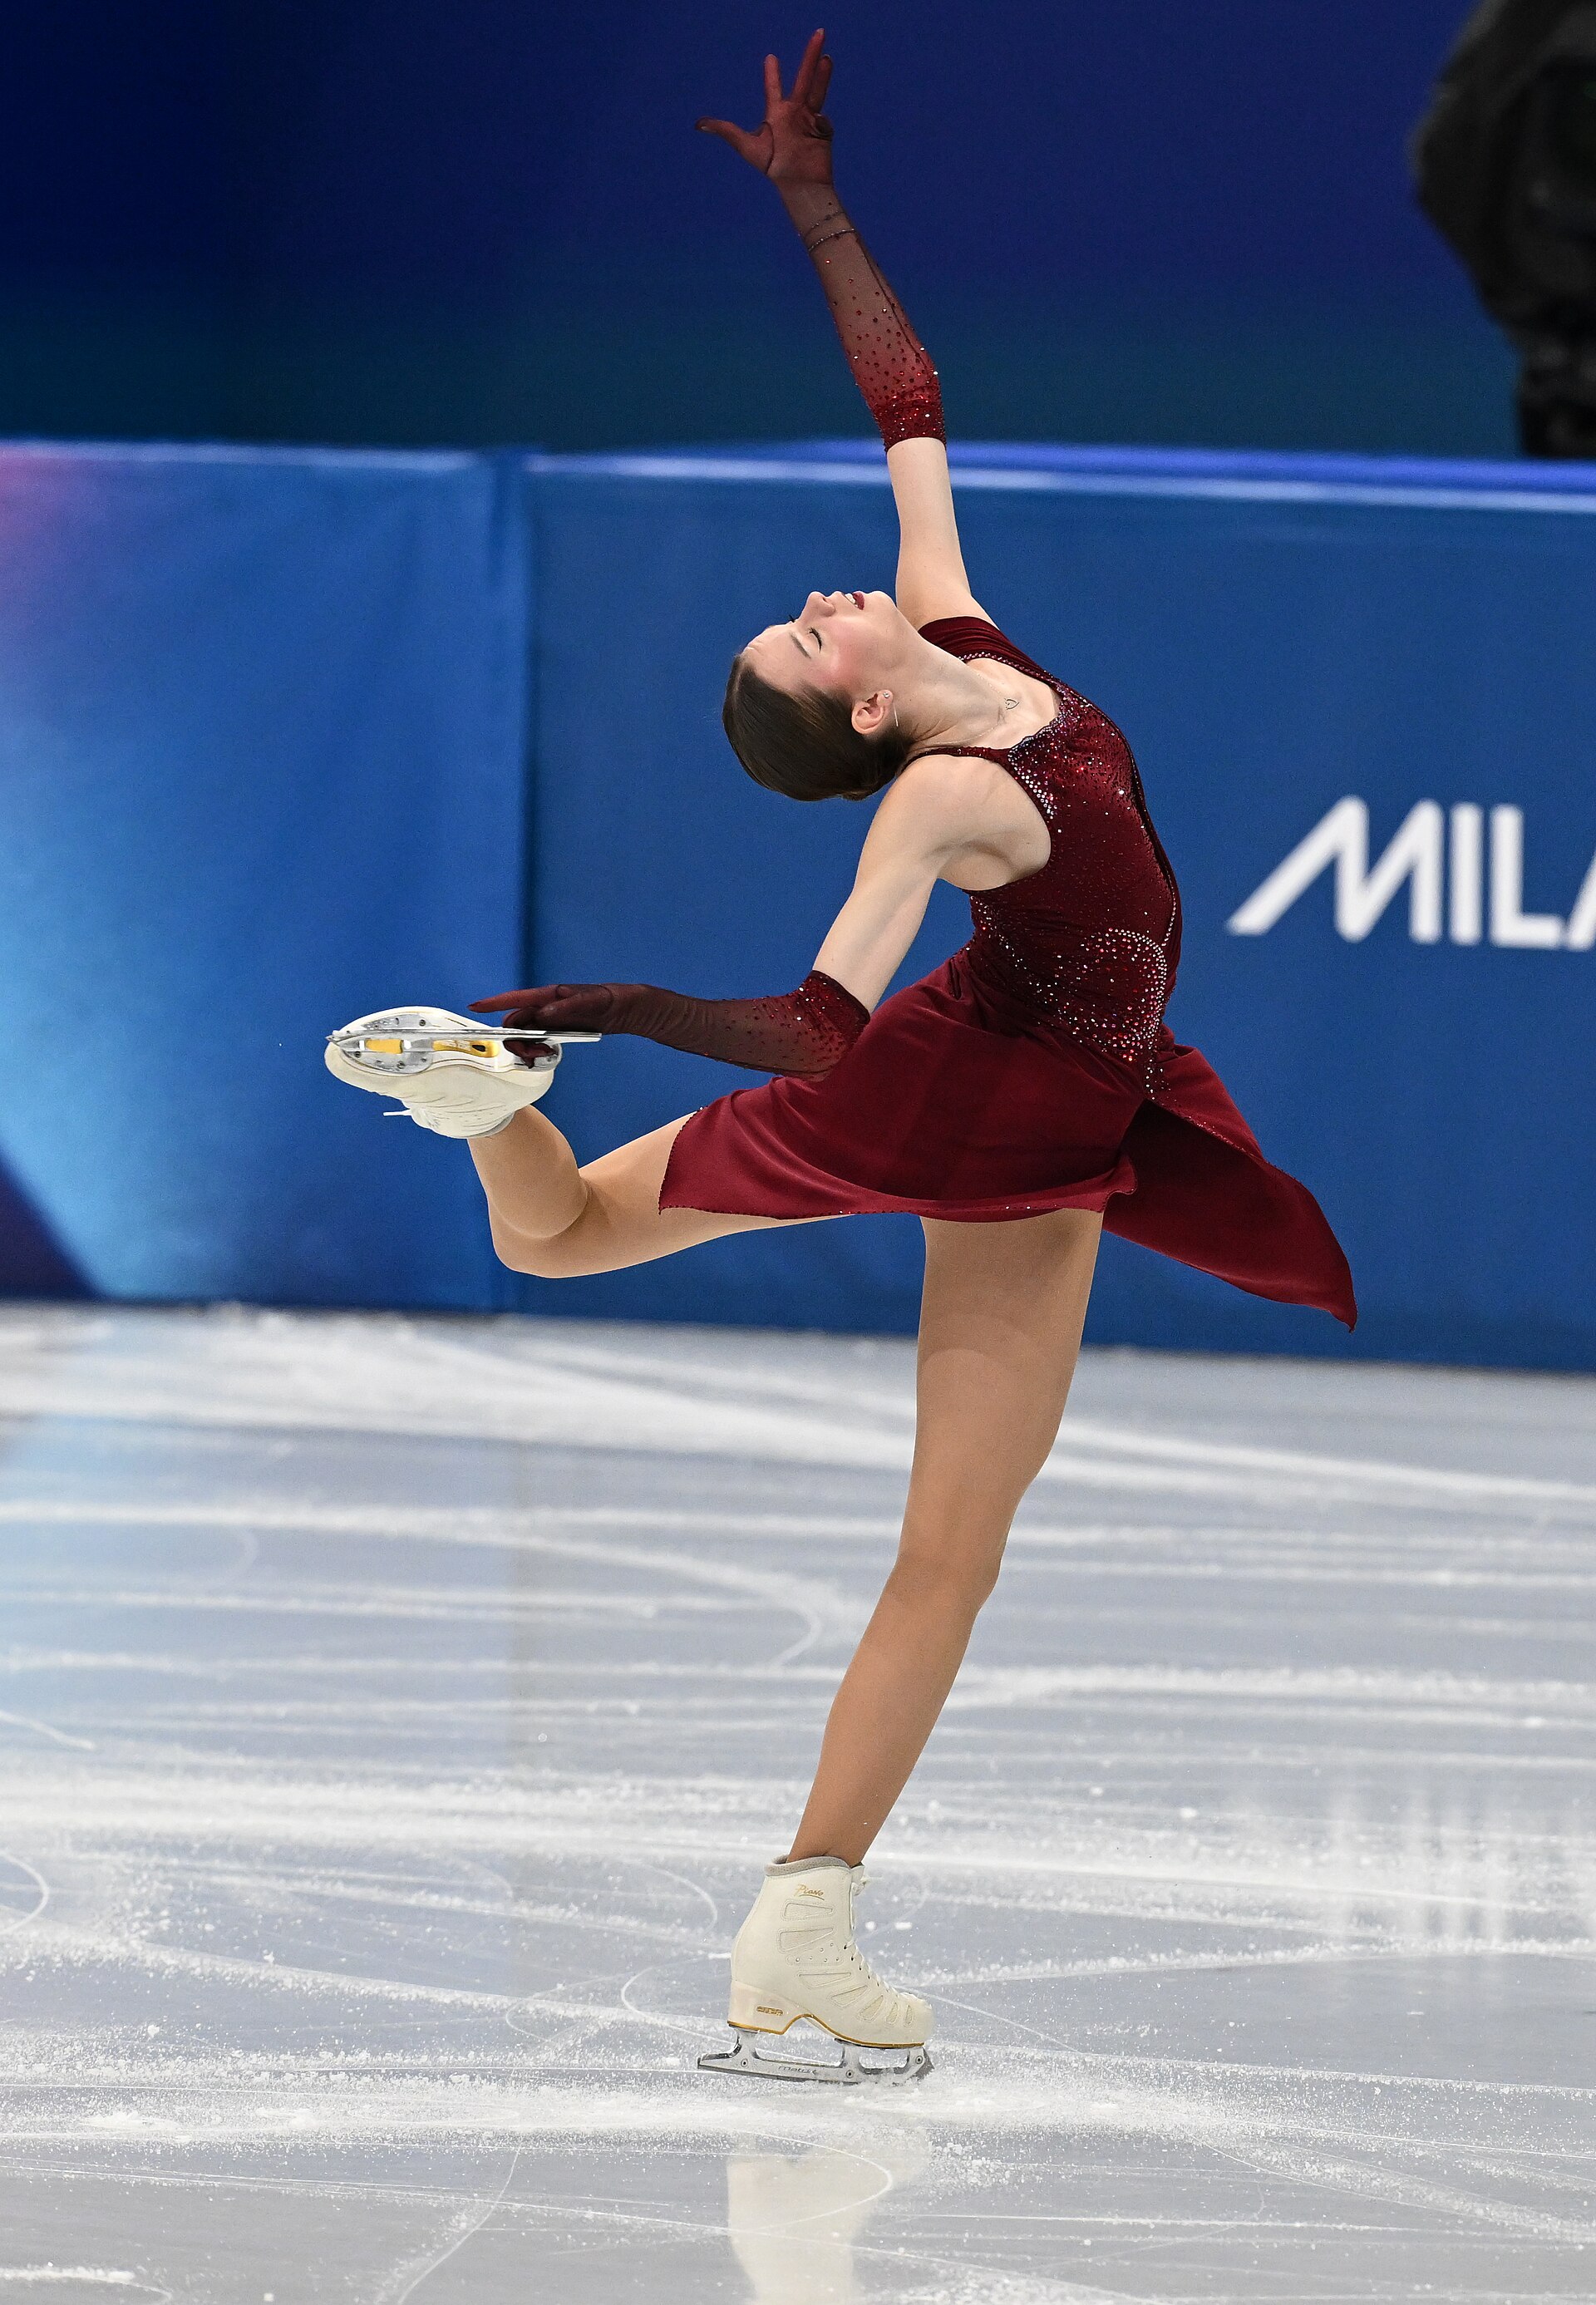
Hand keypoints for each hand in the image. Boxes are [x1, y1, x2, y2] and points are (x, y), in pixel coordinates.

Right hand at [471, 982, 623, 1056]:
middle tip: (534, 1052)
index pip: (517, 999)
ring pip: (525, 1034)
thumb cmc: (608, 999)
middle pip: (516, 1023)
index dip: (494, 1003)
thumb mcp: (591, 1002)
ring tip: (544, 1053)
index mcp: (549, 995)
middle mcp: (545, 1006)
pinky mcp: (556, 1030)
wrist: (624, 1009)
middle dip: (516, 1039)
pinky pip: (537, 1040)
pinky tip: (547, 1053)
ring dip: (527, 1047)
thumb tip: (543, 1014)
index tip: (475, 1007)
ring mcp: (550, 1019)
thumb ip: (567, 1008)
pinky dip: (536, 1049)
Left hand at [696, 28, 833, 185]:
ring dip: (822, 76)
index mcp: (776, 113)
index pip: (773, 88)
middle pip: (803, 79)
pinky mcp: (823, 131)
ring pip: (817, 92)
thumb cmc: (772, 166)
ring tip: (826, 58)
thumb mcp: (746, 146)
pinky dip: (820, 124)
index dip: (772, 74)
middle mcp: (794, 112)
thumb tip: (697, 124)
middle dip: (809, 57)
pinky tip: (814, 134)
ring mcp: (810, 120)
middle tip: (818, 34)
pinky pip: (823, 121)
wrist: (797, 185)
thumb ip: (726, 130)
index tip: (770, 57)